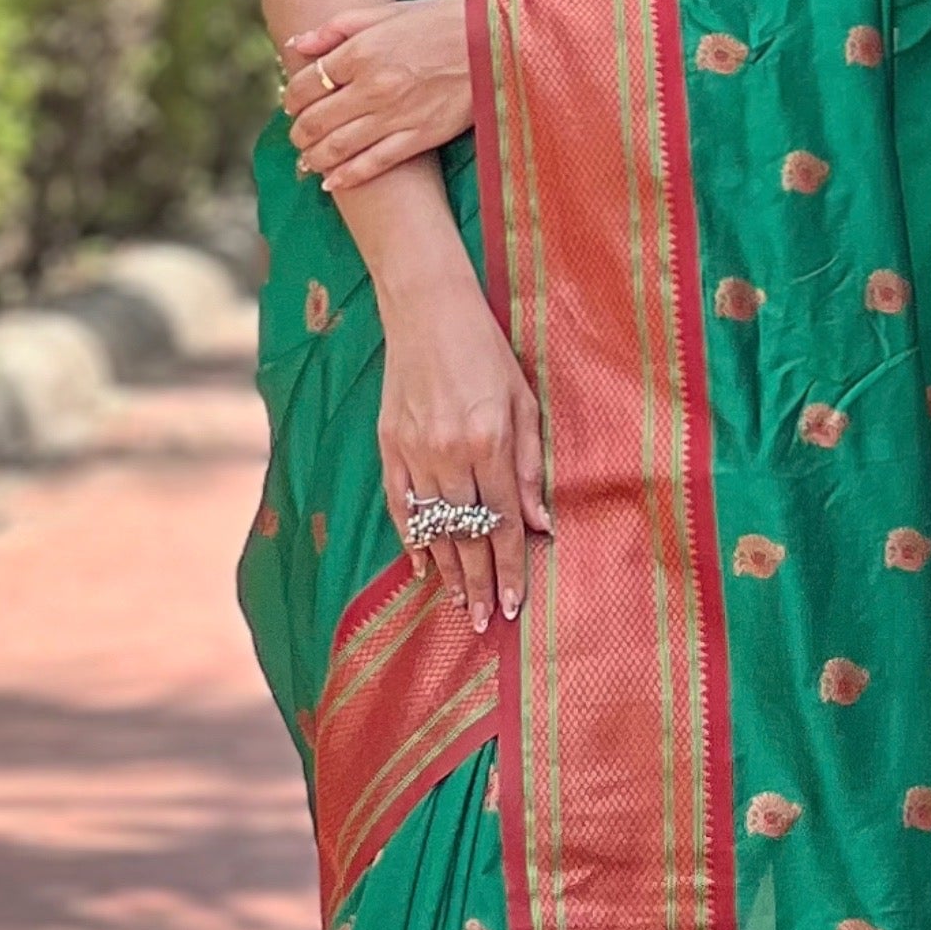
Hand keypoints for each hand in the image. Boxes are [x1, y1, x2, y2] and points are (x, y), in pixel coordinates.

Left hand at [282, 0, 474, 196]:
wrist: (497, 42)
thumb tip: (297, 43)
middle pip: (317, 119)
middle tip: (296, 136)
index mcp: (361, 51)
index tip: (292, 103)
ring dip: (315, 158)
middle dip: (299, 131)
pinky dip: (348, 176)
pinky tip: (333, 183)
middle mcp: (372, 86)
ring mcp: (395, 116)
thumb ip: (338, 27)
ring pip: (339, 146)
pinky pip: (374, 164)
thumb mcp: (387, 11)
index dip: (293, 96)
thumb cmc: (443, 20)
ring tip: (306, 162)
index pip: (309, 82)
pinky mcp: (419, 138)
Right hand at [379, 265, 551, 629]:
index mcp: (489, 441)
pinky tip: (423, 566)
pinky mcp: (389, 444)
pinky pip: (400, 504)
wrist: (426, 307)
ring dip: (448, 570)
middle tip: (486, 622)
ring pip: (434, 526)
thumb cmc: (485, 349)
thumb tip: (541, 522)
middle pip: (468, 534)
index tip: (514, 604)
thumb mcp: (523, 399)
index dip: (511, 567)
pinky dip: (412, 538)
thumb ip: (530, 463)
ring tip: (460, 605)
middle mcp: (450, 452)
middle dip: (480, 582)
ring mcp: (414, 451)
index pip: (505, 521)